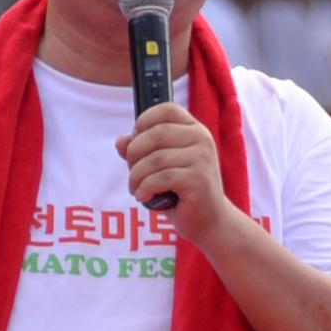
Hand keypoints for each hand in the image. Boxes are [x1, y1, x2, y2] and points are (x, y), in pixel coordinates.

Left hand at [117, 102, 239, 244]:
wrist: (209, 220)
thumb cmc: (182, 191)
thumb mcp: (159, 167)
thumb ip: (141, 150)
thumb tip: (120, 142)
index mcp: (194, 129)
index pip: (166, 110)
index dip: (143, 122)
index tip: (135, 142)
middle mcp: (202, 139)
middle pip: (155, 134)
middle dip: (134, 154)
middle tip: (132, 172)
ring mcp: (202, 158)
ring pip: (155, 159)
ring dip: (136, 176)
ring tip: (136, 189)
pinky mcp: (198, 179)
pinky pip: (160, 179)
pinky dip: (144, 189)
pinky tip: (143, 197)